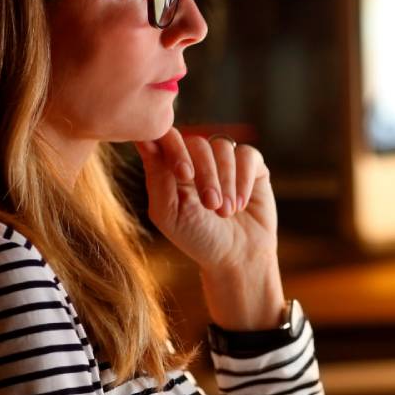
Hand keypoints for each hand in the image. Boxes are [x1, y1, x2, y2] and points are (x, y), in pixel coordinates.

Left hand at [135, 128, 276, 274]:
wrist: (237, 258)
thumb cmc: (197, 238)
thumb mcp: (169, 213)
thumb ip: (156, 177)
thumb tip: (143, 140)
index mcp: (171, 166)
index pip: (167, 137)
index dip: (175, 149)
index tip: (184, 175)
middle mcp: (197, 158)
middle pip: (198, 143)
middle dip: (206, 175)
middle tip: (211, 204)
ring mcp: (225, 160)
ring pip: (224, 147)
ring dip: (226, 182)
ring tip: (226, 211)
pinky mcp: (251, 165)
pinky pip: (247, 155)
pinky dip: (244, 180)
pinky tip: (241, 203)